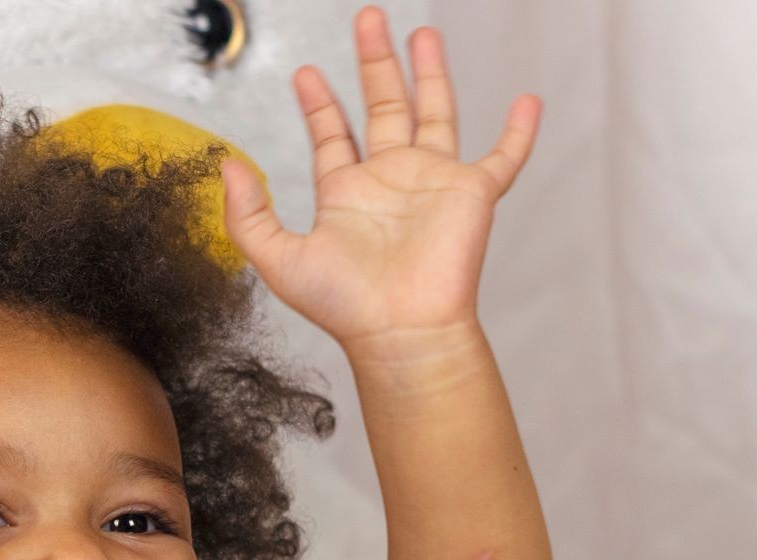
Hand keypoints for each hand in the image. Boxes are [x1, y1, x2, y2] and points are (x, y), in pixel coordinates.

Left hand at [218, 6, 540, 351]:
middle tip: (368, 19)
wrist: (400, 331)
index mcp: (347, 193)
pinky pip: (504, 157)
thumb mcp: (278, 259)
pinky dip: (519, 131)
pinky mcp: (472, 194)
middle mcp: (390, 181)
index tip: (306, 72)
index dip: (319, 103)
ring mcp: (433, 183)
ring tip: (423, 33)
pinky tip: (528, 101)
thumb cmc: (344, 305)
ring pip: (435, 113)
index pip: (332, 135)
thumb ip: (247, 215)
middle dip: (375, 63)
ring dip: (430, 73)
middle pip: (384, 107)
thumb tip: (229, 166)